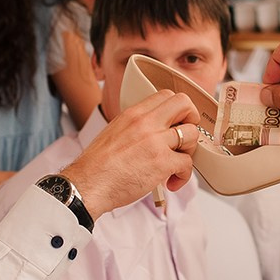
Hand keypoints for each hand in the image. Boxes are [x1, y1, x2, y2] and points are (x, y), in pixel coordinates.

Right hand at [58, 89, 196, 217]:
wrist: (87, 184)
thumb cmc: (96, 166)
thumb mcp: (114, 132)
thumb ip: (136, 127)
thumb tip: (154, 132)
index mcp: (133, 114)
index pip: (165, 95)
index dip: (177, 109)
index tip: (176, 123)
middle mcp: (145, 123)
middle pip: (185, 103)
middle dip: (191, 120)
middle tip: (183, 138)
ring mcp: (155, 142)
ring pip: (192, 134)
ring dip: (188, 151)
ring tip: (175, 164)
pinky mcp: (162, 163)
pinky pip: (187, 163)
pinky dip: (183, 175)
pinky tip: (171, 182)